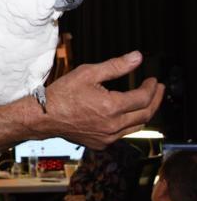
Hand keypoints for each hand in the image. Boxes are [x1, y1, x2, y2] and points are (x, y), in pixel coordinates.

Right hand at [41, 51, 163, 149]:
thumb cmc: (62, 93)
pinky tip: (126, 114)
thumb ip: (115, 66)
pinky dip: (129, 123)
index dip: (151, 88)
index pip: (143, 98)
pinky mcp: (101, 143)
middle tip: (157, 90)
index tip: (153, 80)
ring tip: (146, 101)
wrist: (43, 116)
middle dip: (155, 100)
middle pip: (145, 114)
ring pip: (137, 126)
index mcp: (111, 107)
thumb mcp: (88, 73)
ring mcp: (107, 137)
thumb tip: (137, 57)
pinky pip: (123, 134)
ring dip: (145, 113)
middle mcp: (113, 125)